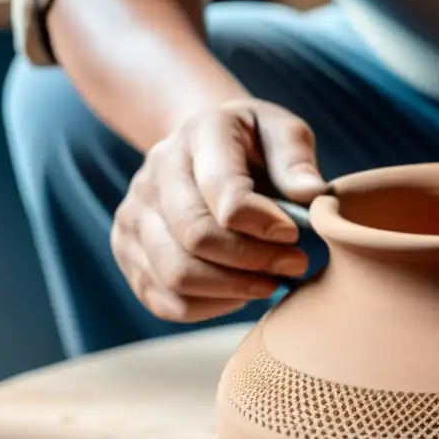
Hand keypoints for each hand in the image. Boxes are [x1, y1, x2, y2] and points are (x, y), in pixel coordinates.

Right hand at [111, 99, 326, 321]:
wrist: (203, 148)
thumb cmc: (254, 146)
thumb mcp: (281, 131)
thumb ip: (296, 158)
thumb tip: (311, 194)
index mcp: (199, 133)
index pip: (223, 191)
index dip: (262, 223)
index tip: (294, 236)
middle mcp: (156, 171)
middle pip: (196, 237)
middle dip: (252, 260)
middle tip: (294, 265)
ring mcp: (135, 212)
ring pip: (176, 274)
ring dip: (233, 289)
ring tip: (271, 283)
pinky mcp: (127, 248)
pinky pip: (164, 299)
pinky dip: (209, 307)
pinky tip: (240, 293)